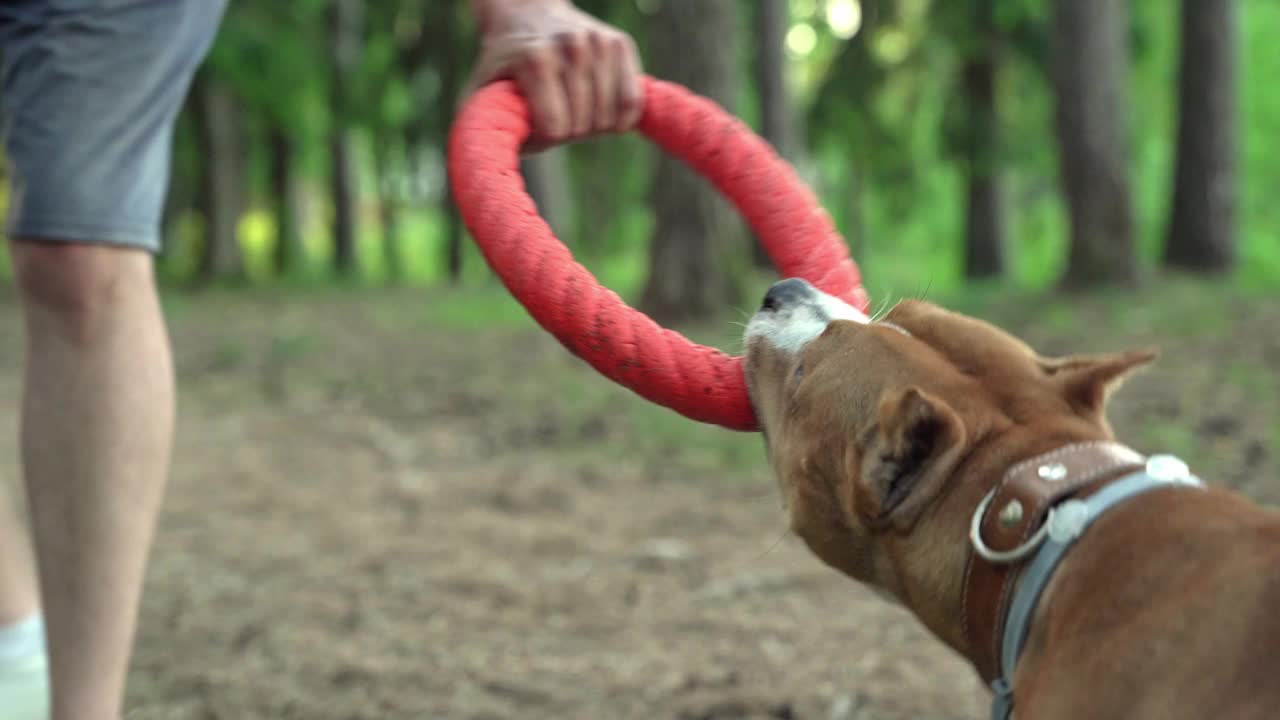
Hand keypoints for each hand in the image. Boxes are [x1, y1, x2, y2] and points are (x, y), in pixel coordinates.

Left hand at [466, 0, 643, 149]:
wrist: (528, 15)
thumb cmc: (505, 65)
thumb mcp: (482, 92)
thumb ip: (480, 128)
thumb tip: (485, 172)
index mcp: (536, 59)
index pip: (556, 129)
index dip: (543, 140)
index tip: (533, 128)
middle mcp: (571, 46)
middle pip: (582, 127)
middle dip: (567, 133)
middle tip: (554, 115)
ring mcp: (599, 42)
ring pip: (608, 120)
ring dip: (591, 127)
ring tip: (573, 109)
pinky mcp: (620, 44)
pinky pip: (632, 104)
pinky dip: (620, 121)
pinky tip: (603, 115)